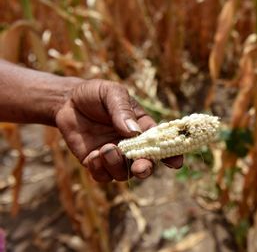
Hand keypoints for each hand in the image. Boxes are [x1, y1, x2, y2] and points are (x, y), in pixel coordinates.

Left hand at [55, 79, 182, 181]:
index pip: (161, 143)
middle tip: (139, 168)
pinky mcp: (96, 162)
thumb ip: (122, 110)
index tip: (176, 163)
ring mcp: (114, 156)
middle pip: (146, 164)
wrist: (67, 101)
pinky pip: (102, 176)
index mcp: (143, 127)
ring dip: (117, 165)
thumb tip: (133, 132)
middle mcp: (132, 145)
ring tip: (105, 148)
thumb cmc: (96, 94)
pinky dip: (99, 169)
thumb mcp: (112, 93)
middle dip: (145, 169)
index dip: (172, 154)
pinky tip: (92, 155)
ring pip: (123, 174)